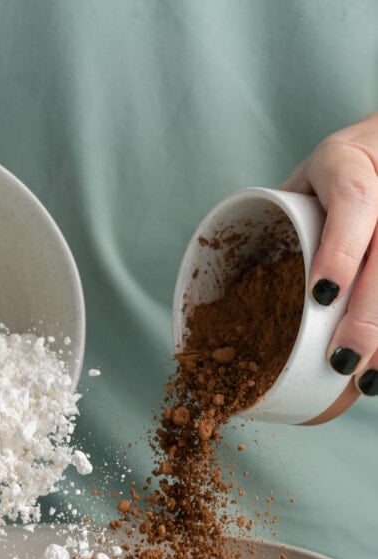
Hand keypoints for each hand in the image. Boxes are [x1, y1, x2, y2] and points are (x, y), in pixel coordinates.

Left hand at [282, 112, 377, 421]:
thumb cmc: (326, 182)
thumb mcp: (298, 188)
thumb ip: (274, 231)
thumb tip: (213, 313)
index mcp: (346, 160)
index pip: (352, 198)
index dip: (340, 249)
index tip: (322, 296)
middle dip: (367, 315)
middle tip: (342, 362)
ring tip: (368, 380)